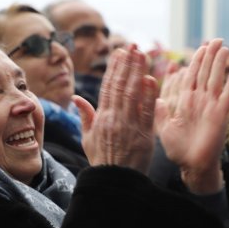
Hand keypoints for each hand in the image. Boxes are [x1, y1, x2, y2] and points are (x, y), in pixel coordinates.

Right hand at [73, 45, 158, 173]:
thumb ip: (85, 116)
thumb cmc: (102, 159)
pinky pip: (147, 112)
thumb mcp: (88, 139)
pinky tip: (151, 80)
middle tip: (133, 46)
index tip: (119, 54)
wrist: (115, 181)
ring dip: (138, 73)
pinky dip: (149, 96)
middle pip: (122, 86)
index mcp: (102, 118)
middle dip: (127, 64)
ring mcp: (131, 126)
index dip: (114, 69)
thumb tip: (76, 98)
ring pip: (134, 95)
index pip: (108, 88)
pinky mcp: (145, 135)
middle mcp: (115, 119)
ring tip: (142, 55)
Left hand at [155, 39, 228, 193]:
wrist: (191, 166)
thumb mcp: (164, 127)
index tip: (200, 47)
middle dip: (209, 56)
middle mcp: (199, 101)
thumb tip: (157, 97)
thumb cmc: (178, 149)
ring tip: (224, 48)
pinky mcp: (220, 116)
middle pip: (205, 73)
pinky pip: (227, 97)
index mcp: (185, 101)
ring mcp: (211, 107)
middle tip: (216, 39)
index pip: (190, 76)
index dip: (195, 61)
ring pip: (215, 80)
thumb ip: (161, 111)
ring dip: (219, 64)